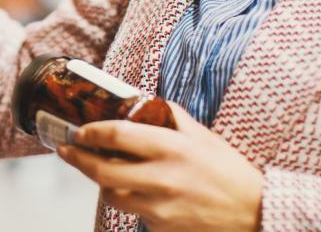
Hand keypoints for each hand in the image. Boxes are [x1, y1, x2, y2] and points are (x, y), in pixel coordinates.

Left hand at [56, 104, 262, 231]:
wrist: (253, 212)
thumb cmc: (228, 171)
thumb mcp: (201, 134)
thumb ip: (169, 115)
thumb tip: (140, 101)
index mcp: (171, 147)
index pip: (116, 135)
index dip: (90, 132)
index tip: (79, 130)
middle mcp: (161, 177)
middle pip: (102, 170)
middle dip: (78, 159)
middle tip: (67, 150)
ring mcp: (159, 207)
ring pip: (111, 194)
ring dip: (100, 180)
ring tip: (99, 168)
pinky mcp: (160, 227)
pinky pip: (132, 211)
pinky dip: (128, 199)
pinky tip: (135, 189)